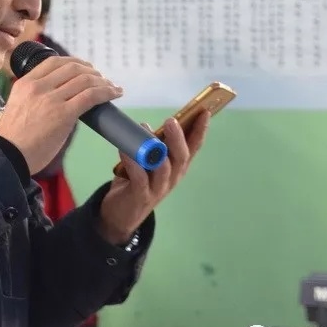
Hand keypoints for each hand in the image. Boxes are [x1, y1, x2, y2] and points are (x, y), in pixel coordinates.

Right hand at [0, 56, 121, 174]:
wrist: (9, 156)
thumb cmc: (14, 139)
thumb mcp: (17, 106)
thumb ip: (34, 97)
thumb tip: (59, 96)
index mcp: (25, 83)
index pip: (54, 61)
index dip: (75, 62)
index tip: (85, 68)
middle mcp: (38, 87)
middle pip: (73, 68)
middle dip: (92, 71)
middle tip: (101, 79)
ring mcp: (51, 99)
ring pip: (85, 80)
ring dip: (103, 82)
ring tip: (112, 88)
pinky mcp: (64, 114)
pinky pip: (91, 96)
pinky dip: (107, 92)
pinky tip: (114, 94)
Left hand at [98, 111, 210, 243]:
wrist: (120, 215)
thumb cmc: (136, 182)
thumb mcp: (148, 162)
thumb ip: (151, 147)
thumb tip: (147, 126)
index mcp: (177, 167)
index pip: (193, 148)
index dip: (200, 131)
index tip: (205, 112)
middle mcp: (172, 177)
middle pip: (181, 157)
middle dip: (178, 138)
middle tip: (172, 120)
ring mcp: (158, 188)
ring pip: (163, 167)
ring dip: (155, 148)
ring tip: (145, 130)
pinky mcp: (141, 195)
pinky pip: (139, 176)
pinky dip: (133, 161)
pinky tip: (124, 149)